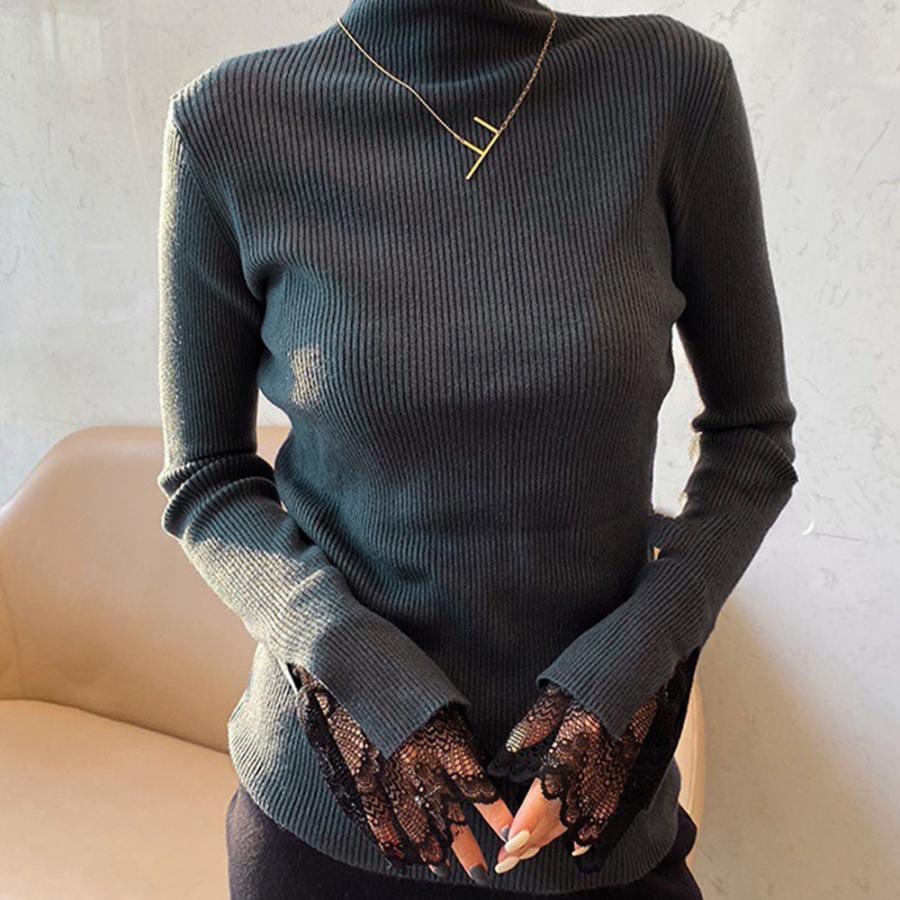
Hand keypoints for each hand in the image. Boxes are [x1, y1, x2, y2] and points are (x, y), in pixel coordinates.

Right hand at [291, 664, 515, 883]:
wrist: (343, 651)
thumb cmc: (396, 664)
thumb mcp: (436, 690)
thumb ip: (453, 727)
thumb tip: (474, 757)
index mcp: (439, 731)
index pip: (475, 783)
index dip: (493, 814)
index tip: (511, 834)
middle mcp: (414, 754)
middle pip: (446, 809)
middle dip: (465, 841)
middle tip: (481, 867)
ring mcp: (382, 765)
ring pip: (411, 818)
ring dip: (431, 847)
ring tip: (444, 868)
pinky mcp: (355, 767)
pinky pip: (375, 812)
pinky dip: (389, 838)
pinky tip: (401, 856)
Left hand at [486, 682, 659, 875]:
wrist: (645, 654)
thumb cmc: (594, 663)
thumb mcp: (555, 690)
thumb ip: (532, 728)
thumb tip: (506, 759)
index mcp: (582, 731)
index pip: (553, 786)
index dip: (531, 817)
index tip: (510, 841)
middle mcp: (604, 753)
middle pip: (566, 808)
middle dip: (535, 837)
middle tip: (507, 858)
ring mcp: (622, 763)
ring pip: (585, 813)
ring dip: (554, 837)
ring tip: (526, 852)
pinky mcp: (633, 766)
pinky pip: (611, 807)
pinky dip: (591, 829)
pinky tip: (575, 845)